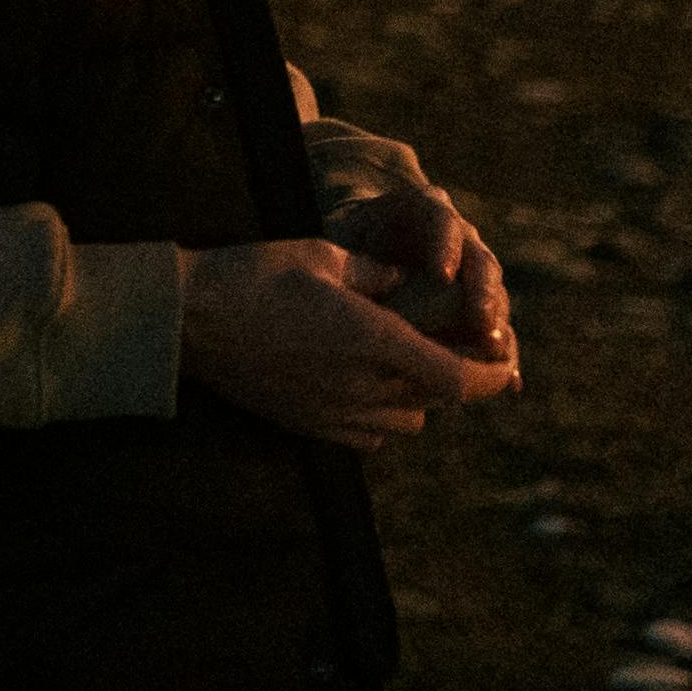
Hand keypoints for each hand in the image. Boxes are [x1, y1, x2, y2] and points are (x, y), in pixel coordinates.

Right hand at [178, 236, 521, 450]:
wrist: (188, 321)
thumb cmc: (253, 276)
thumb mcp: (323, 255)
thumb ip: (374, 273)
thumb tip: (402, 280)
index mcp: (372, 340)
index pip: (454, 378)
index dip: (489, 375)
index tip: (503, 362)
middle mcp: (360, 386)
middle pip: (435, 402)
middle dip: (456, 380)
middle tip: (463, 351)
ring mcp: (332, 413)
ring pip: (404, 423)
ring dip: (419, 399)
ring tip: (410, 365)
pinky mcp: (307, 425)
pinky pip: (367, 435)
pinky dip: (383, 416)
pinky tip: (368, 385)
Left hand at [309, 126, 517, 377]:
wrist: (370, 239)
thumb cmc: (352, 239)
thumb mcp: (345, 239)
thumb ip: (353, 259)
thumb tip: (347, 294)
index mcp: (427, 210)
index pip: (442, 221)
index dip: (445, 247)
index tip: (442, 276)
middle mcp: (461, 237)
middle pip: (480, 260)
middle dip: (482, 292)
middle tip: (481, 322)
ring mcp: (475, 270)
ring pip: (494, 293)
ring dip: (498, 324)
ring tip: (495, 354)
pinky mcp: (479, 304)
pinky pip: (495, 327)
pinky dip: (504, 354)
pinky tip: (510, 383)